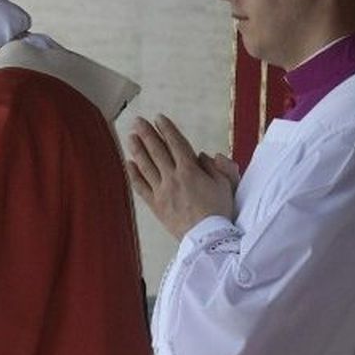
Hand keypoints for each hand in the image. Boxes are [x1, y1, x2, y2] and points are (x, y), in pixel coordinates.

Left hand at [126, 115, 238, 238]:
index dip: (167, 129)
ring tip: (131, 136)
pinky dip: (134, 173)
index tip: (159, 118)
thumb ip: (217, 165)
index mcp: (191, 170)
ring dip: (137, 149)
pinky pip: (141, 186)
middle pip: (157, 151)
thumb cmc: (220, 209)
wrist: (207, 237)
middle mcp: (173, 177)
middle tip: (138, 121)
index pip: (176, 144)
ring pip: (146, 165)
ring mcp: (162, 191)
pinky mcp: (155, 204)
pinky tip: (128, 163)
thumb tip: (203, 154)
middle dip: (147, 133)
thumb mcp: (226, 183)